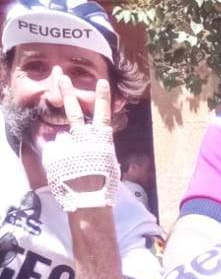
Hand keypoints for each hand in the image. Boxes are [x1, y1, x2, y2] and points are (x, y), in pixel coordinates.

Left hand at [40, 76, 119, 212]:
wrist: (90, 202)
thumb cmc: (104, 187)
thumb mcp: (109, 165)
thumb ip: (99, 149)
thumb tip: (92, 143)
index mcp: (102, 141)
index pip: (103, 114)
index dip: (103, 98)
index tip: (101, 82)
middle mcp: (85, 139)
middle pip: (74, 112)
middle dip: (68, 92)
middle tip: (61, 76)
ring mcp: (69, 145)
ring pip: (64, 138)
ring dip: (67, 151)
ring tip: (74, 165)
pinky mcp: (56, 154)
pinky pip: (54, 151)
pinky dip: (58, 160)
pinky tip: (65, 171)